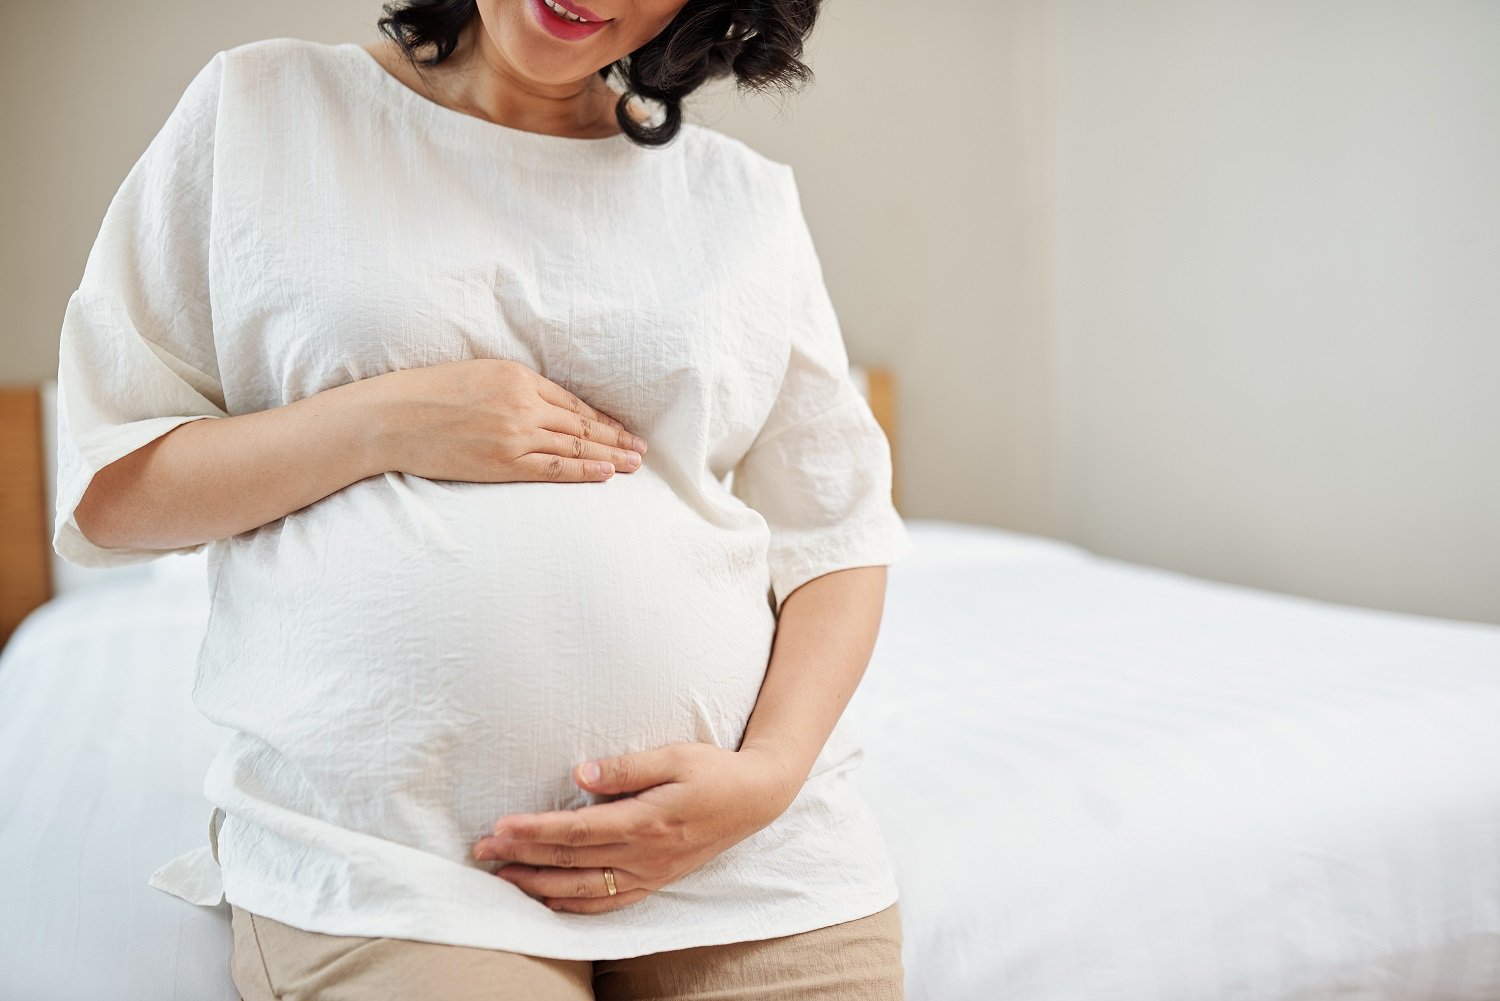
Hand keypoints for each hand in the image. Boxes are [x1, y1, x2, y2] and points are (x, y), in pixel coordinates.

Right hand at [372, 358, 647, 482]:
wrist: (393, 417)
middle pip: (581, 425)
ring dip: (608, 456)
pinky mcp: (504, 463)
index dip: (602, 419)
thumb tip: (547, 407)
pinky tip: (605, 473)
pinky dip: (582, 471)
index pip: (573, 402)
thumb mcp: (480, 375)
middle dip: (615, 438)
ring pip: (574, 446)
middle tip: (641, 450)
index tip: (622, 429)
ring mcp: (516, 435)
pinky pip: (553, 468)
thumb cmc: (429, 394)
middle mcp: (523, 404)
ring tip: (633, 464)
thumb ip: (516, 388)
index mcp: (519, 376)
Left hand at [471, 743, 801, 913]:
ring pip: (583, 889)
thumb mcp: (675, 755)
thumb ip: (627, 768)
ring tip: (502, 877)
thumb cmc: (714, 771)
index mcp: (646, 821)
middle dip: (523, 856)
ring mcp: (649, 874)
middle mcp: (644, 855)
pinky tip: (548, 899)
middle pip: (571, 860)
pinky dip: (573, 905)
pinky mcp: (655, 881)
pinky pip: (607, 902)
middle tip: (482, 850)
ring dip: (538, 883)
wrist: (756, 799)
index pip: (577, 830)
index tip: (501, 827)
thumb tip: (580, 774)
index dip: (536, 831)